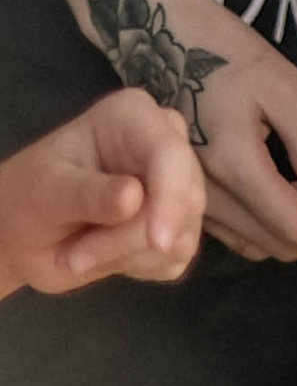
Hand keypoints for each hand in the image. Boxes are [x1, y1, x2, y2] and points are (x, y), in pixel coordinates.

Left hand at [0, 89, 202, 296]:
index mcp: (134, 117)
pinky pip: (175, 257)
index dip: (170, 198)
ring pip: (181, 235)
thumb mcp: (47, 192)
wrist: (24, 231)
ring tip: (77, 254)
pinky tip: (105, 255)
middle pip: (184, 199)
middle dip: (128, 239)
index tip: (158, 242)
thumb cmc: (29, 196)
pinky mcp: (177, 226)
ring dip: (124, 256)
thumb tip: (134, 198)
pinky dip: (135, 267)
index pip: (170, 154)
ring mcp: (176, 187)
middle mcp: (166, 145)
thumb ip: (87, 194)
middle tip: (72, 258)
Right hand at [191, 31, 296, 262]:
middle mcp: (206, 197)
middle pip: (280, 243)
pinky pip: (239, 230)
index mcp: (233, 169)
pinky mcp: (187, 193)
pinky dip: (279, 222)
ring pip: (260, 242)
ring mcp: (191, 199)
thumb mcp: (282, 87)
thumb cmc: (223, 50)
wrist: (159, 34)